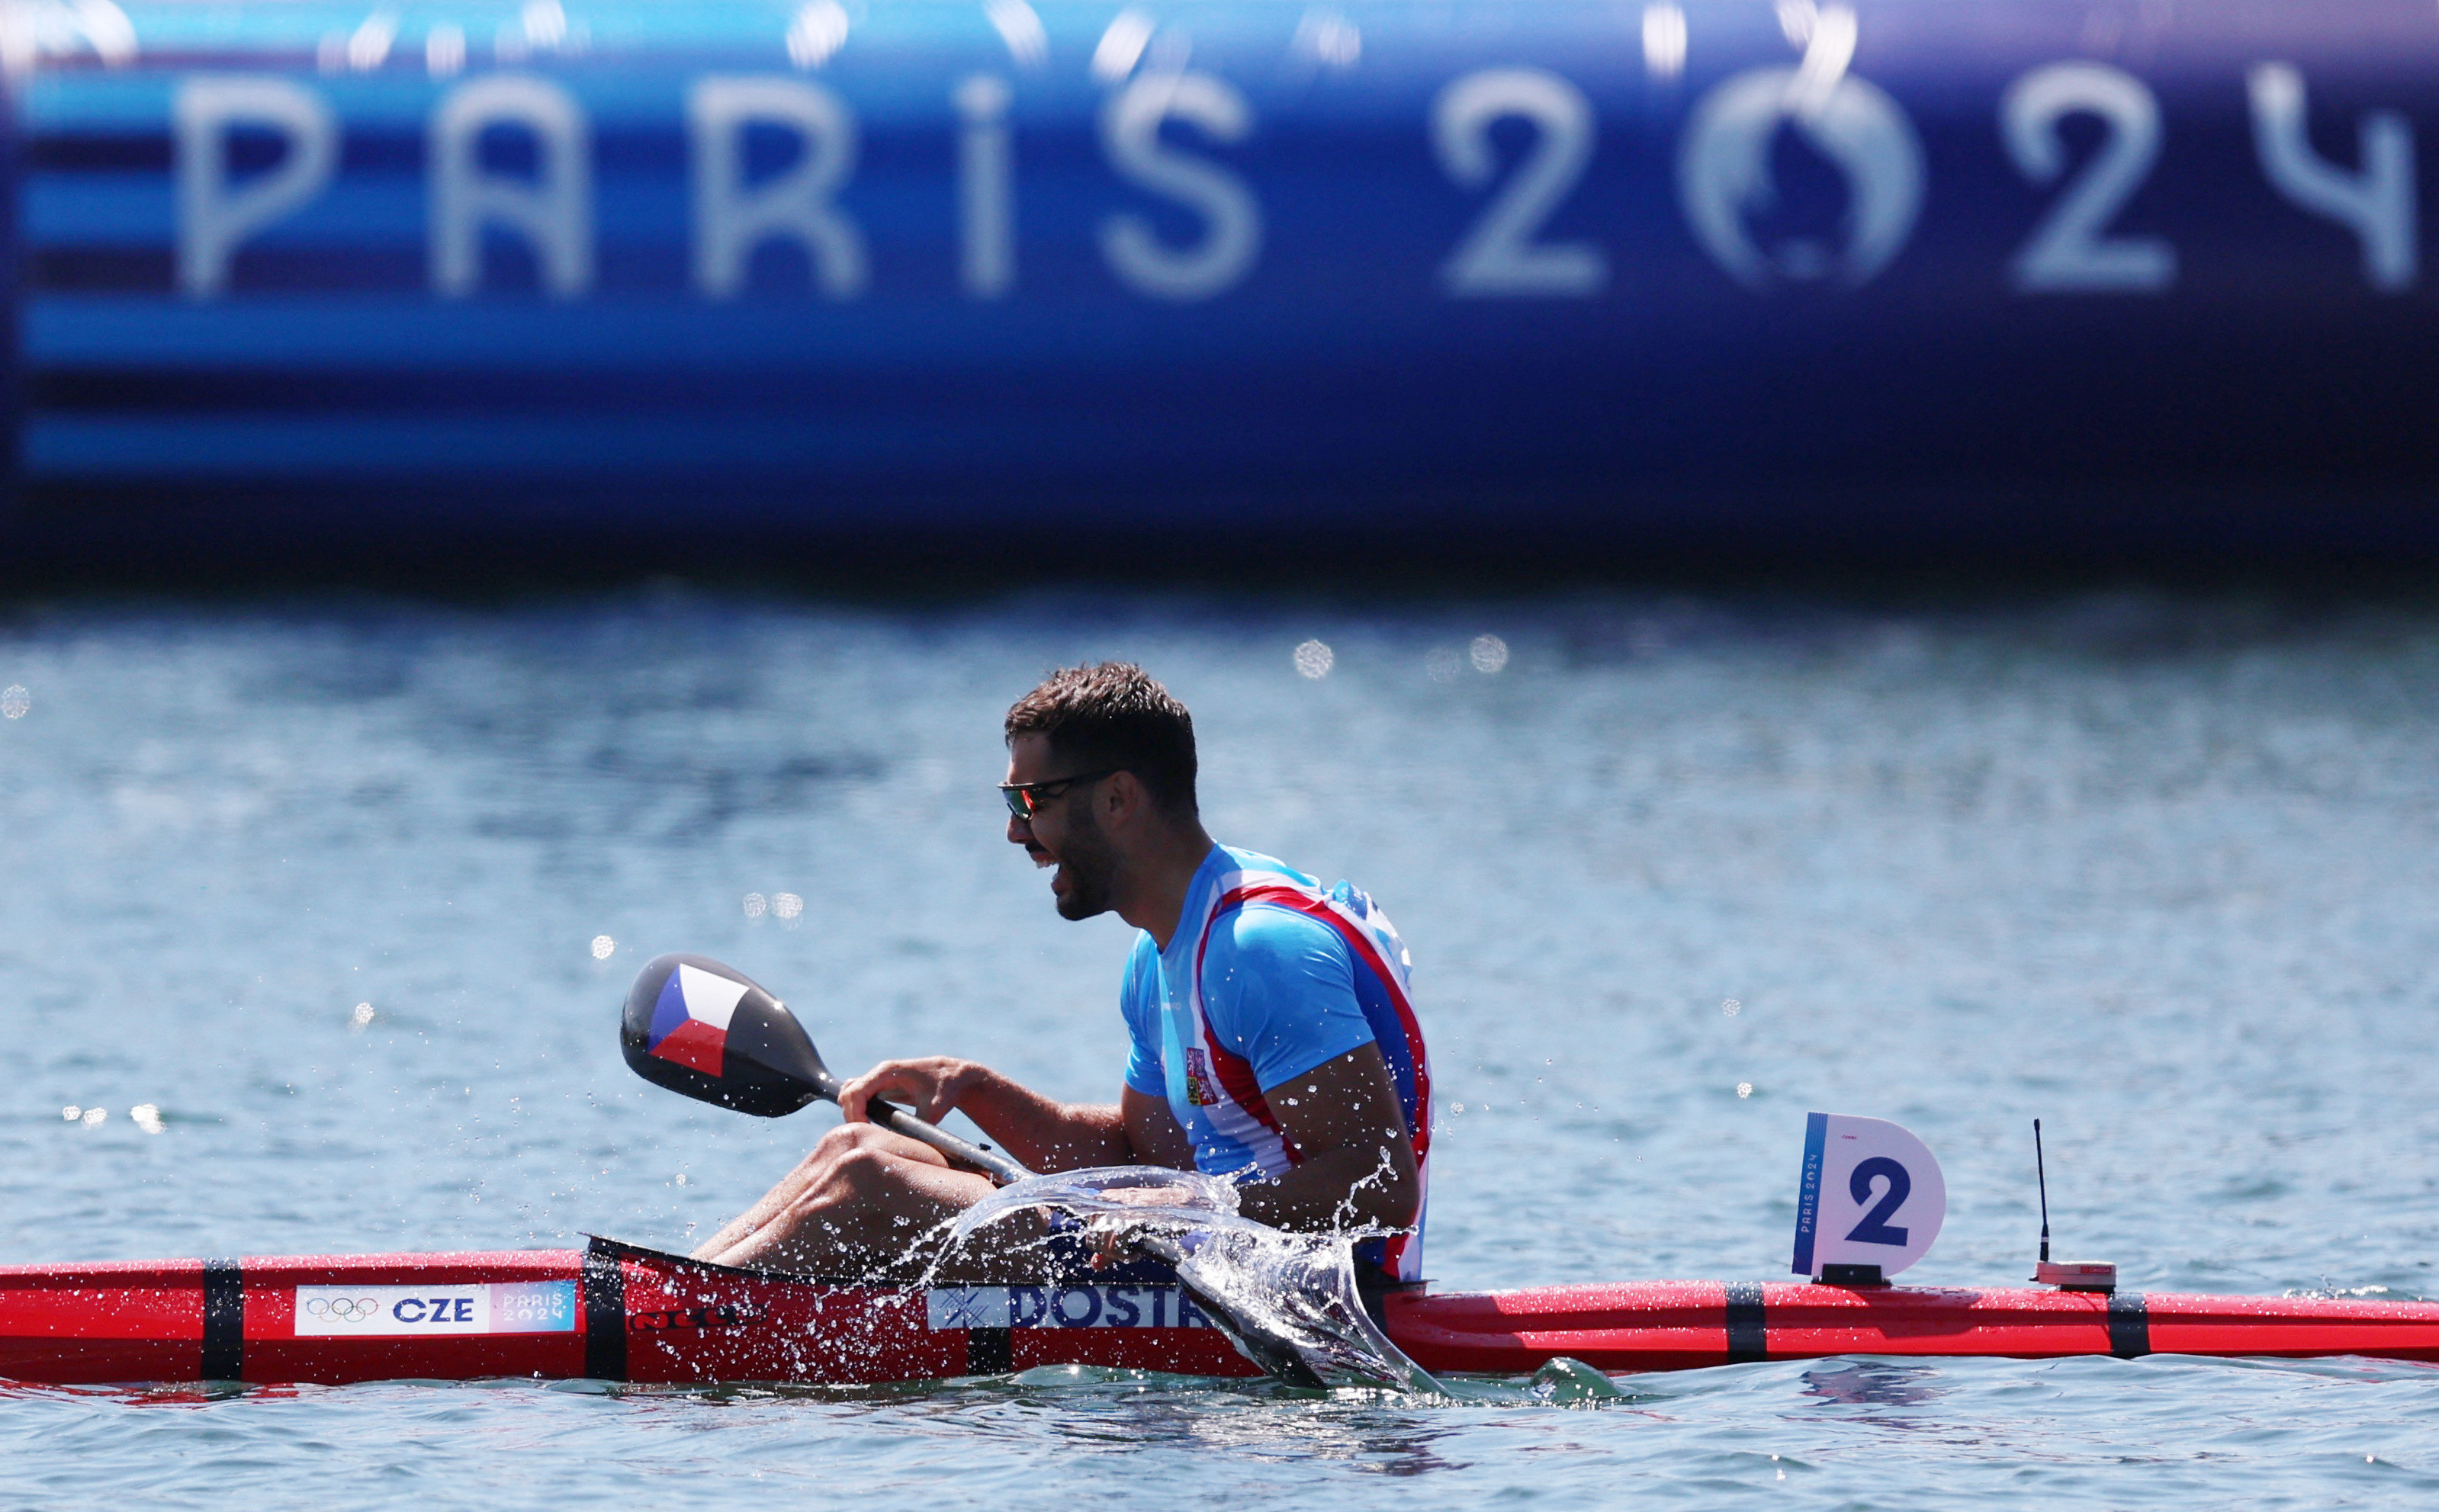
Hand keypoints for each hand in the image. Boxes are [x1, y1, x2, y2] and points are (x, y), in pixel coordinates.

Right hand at [837, 1057, 980, 1126]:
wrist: (956, 1076)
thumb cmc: (947, 1087)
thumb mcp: (936, 1108)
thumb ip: (919, 1125)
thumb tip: (905, 1145)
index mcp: (888, 1071)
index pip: (855, 1091)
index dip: (854, 1114)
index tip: (864, 1132)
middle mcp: (880, 1073)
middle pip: (847, 1092)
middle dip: (851, 1115)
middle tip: (865, 1136)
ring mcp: (880, 1079)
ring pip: (850, 1094)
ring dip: (853, 1113)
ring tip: (867, 1132)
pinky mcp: (883, 1087)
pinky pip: (860, 1097)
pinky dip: (859, 1111)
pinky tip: (871, 1126)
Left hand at [1082, 1187, 1196, 1269]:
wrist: (1181, 1202)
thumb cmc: (1158, 1214)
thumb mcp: (1129, 1229)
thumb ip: (1109, 1248)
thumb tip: (1095, 1266)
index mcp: (1104, 1201)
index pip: (1089, 1238)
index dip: (1104, 1249)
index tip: (1121, 1247)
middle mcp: (1107, 1204)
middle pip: (1094, 1244)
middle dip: (1112, 1253)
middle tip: (1131, 1248)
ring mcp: (1117, 1211)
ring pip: (1105, 1247)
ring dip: (1122, 1253)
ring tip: (1137, 1246)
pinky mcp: (1129, 1220)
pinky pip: (1117, 1246)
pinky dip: (1129, 1254)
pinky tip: (1139, 1248)